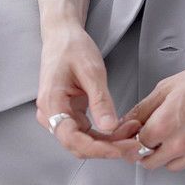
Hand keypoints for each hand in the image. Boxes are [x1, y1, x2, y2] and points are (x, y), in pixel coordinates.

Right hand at [35, 21, 146, 161]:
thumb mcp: (91, 71)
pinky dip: (103, 133)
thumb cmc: (72, 47)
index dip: (97, 148)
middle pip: (78, 144)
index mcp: (51, 103)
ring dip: (107, 142)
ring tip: (131, 135)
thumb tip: (109, 127)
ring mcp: (58, 115)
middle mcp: (51, 114)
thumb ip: (100, 100)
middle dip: (107, 148)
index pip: (72, 139)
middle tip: (133, 144)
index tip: (119, 149)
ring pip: (83, 141)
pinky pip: (85, 131)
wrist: (62, 35)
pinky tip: (120, 129)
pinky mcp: (68, 113)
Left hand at [114, 49, 184, 171]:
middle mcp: (179, 145)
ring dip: (171, 154)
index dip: (137, 139)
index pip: (136, 146)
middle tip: (159, 135)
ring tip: (183, 130)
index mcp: (163, 125)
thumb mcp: (166, 88)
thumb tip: (124, 124)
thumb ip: (142, 109)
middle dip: (150, 151)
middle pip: (151, 163)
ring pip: (173, 166)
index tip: (141, 134)